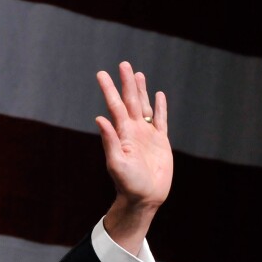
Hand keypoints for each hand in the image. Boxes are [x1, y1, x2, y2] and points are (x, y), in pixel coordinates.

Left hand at [95, 61, 172, 254]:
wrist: (144, 198)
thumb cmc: (128, 184)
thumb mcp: (116, 163)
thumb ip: (109, 141)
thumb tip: (100, 118)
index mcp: (122, 134)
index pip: (115, 106)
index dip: (109, 90)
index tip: (102, 74)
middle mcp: (133, 131)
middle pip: (131, 101)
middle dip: (126, 83)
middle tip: (123, 64)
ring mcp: (147, 135)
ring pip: (145, 107)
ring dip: (141, 90)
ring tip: (138, 74)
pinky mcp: (161, 142)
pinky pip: (161, 120)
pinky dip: (160, 107)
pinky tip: (158, 95)